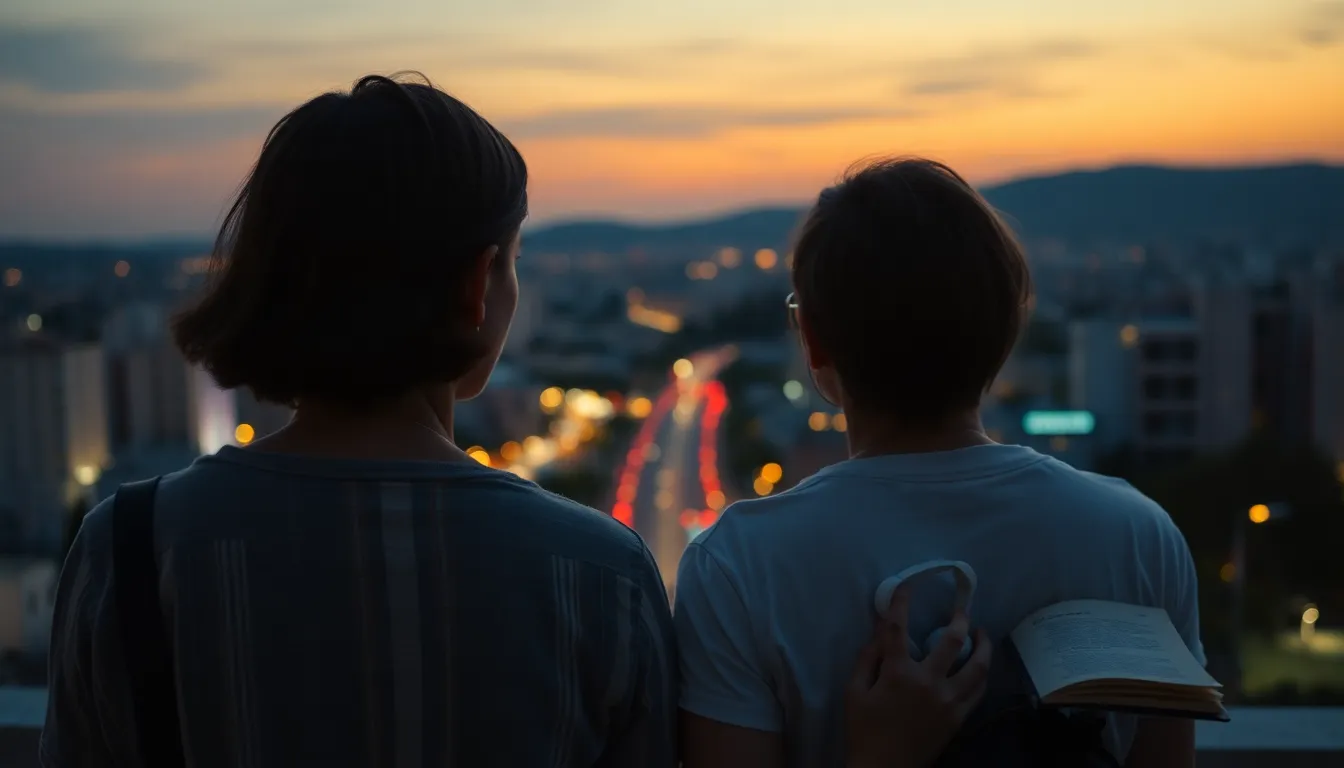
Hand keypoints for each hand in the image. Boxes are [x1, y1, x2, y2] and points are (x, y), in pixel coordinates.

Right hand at [844, 584, 991, 767]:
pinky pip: (978, 692)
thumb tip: (878, 632)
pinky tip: (981, 667)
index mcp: (898, 673)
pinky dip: (982, 676)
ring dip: (982, 647)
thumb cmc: (864, 730)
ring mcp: (948, 701)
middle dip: (959, 620)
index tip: (906, 585)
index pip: (898, 628)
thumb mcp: (854, 691)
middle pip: (951, 641)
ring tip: (982, 634)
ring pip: (977, 668)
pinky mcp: (958, 718)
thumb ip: (867, 659)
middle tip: (963, 609)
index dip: (901, 602)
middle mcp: (928, 681)